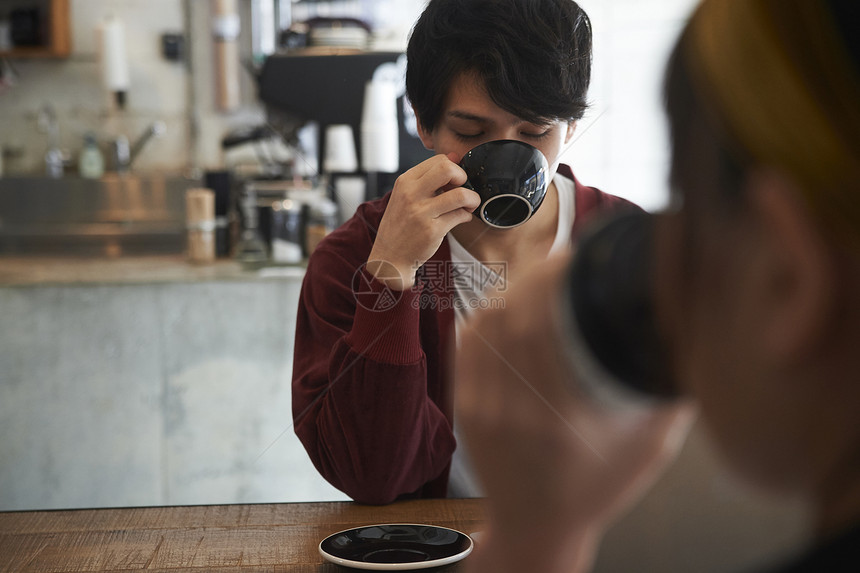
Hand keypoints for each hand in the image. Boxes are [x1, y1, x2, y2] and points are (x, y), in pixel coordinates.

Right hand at [367, 153, 480, 288]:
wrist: (389, 256)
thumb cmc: (401, 224)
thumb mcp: (406, 195)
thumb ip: (429, 177)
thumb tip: (455, 156)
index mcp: (405, 181)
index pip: (439, 160)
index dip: (453, 168)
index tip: (454, 181)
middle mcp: (411, 194)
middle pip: (448, 169)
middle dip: (463, 176)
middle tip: (462, 188)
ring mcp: (421, 212)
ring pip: (460, 194)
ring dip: (472, 198)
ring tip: (469, 205)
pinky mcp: (432, 230)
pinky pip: (460, 215)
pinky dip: (466, 215)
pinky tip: (461, 218)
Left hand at [455, 253, 695, 572]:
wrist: (536, 530)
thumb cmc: (597, 491)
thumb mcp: (649, 450)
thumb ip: (670, 396)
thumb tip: (691, 337)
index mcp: (559, 418)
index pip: (543, 325)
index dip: (554, 279)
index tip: (575, 257)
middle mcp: (513, 411)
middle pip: (511, 317)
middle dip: (534, 276)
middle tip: (559, 259)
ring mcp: (482, 409)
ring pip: (484, 325)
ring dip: (509, 292)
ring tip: (536, 279)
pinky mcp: (465, 408)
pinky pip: (468, 346)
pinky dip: (486, 318)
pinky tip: (506, 305)